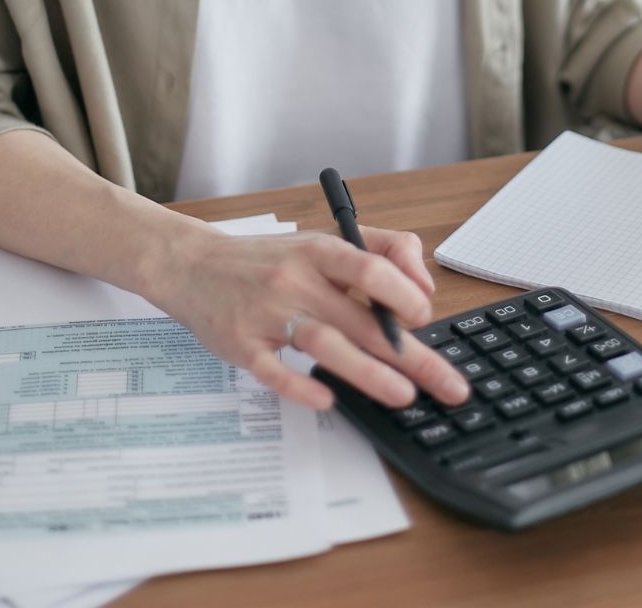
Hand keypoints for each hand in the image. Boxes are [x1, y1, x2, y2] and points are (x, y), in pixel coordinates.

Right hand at [143, 223, 471, 410]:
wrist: (194, 265)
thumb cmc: (270, 259)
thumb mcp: (324, 240)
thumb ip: (382, 250)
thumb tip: (424, 288)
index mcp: (320, 250)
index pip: (372, 268)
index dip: (405, 295)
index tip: (425, 319)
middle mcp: (296, 279)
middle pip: (361, 319)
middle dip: (411, 355)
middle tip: (447, 385)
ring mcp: (266, 313)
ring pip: (324, 344)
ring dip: (368, 373)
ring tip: (403, 396)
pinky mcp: (241, 344)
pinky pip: (273, 370)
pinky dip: (300, 387)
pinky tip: (327, 401)